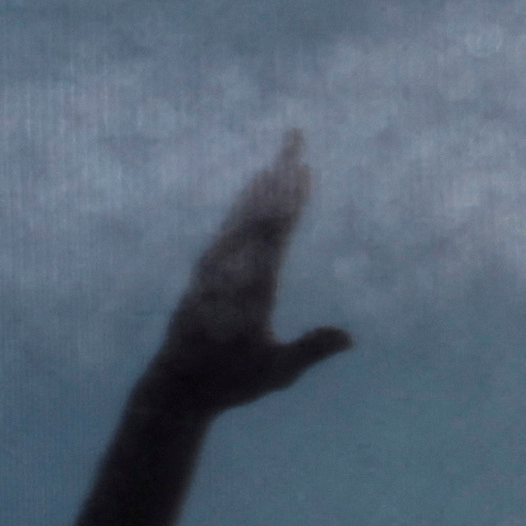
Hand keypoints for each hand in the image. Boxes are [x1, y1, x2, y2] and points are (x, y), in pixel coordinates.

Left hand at [154, 137, 355, 414]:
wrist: (176, 386)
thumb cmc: (230, 382)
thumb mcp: (276, 372)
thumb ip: (309, 350)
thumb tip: (348, 337)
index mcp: (250, 286)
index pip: (274, 232)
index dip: (290, 198)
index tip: (303, 169)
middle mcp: (230, 268)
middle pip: (258, 211)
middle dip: (279, 174)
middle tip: (293, 139)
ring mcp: (214, 268)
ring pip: (239, 217)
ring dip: (260, 188)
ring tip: (276, 163)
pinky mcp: (205, 274)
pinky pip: (227, 230)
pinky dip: (241, 210)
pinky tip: (247, 202)